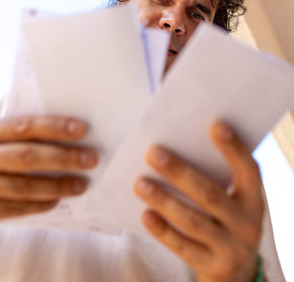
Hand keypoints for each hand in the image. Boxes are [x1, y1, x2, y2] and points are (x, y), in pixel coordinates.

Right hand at [0, 115, 97, 219]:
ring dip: (56, 186)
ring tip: (82, 185)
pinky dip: (36, 206)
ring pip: (22, 186)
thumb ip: (17, 132)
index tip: (82, 129)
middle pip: (27, 157)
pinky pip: (11, 209)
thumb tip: (64, 127)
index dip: (53, 127)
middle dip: (63, 158)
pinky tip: (56, 201)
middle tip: (91, 159)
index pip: (24, 127)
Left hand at [134, 122, 263, 281]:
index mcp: (253, 199)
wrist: (236, 269)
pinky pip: (183, 247)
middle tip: (153, 152)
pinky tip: (145, 214)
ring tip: (140, 183)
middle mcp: (247, 224)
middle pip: (210, 195)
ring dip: (164, 200)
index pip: (248, 170)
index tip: (214, 125)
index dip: (233, 149)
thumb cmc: (226, 217)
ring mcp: (231, 249)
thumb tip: (177, 144)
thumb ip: (214, 175)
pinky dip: (163, 231)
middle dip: (179, 172)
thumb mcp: (232, 198)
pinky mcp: (213, 268)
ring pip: (193, 221)